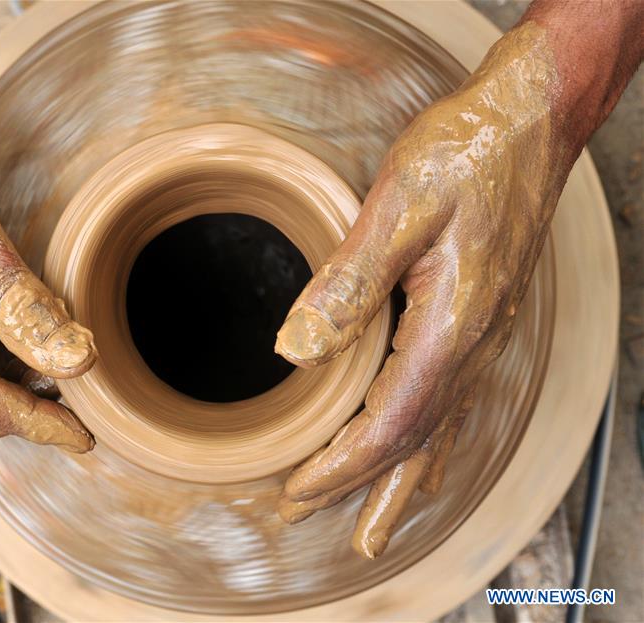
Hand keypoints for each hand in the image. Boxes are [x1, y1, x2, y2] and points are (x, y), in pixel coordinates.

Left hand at [274, 21, 576, 555]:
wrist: (529, 118)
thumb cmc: (466, 151)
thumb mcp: (398, 206)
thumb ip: (349, 282)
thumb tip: (297, 350)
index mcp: (451, 326)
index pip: (392, 426)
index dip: (343, 468)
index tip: (298, 492)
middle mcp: (473, 342)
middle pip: (421, 443)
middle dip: (373, 490)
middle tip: (345, 538)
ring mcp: (481, 331)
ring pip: (440, 426)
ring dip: (404, 477)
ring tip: (380, 520)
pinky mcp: (478, 314)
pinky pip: (449, 396)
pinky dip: (423, 436)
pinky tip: (415, 441)